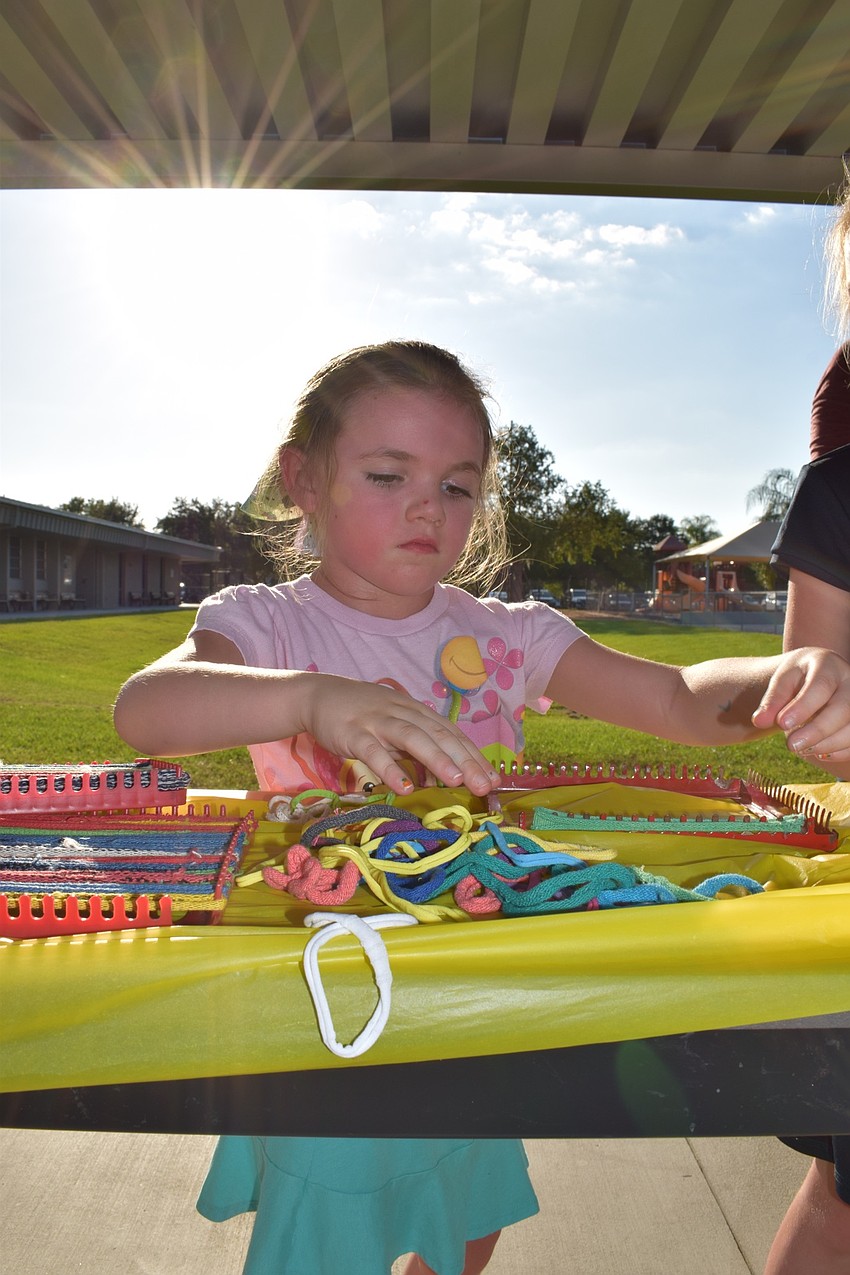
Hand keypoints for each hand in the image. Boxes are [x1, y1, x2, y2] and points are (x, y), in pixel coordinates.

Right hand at [293, 673, 500, 796]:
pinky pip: (373, 752)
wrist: (319, 695)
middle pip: (438, 735)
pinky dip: (389, 769)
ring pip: (412, 738)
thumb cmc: (363, 715)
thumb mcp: (394, 730)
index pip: (451, 734)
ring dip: (436, 759)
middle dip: (465, 760)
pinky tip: (403, 787)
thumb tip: (444, 779)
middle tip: (485, 785)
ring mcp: (377, 721)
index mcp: (416, 712)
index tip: (494, 778)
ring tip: (457, 780)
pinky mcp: (352, 733)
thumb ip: (418, 752)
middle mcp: (402, 713)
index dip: (474, 755)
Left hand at [752, 648, 849, 770]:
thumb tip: (759, 722)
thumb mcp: (782, 681)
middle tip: (791, 745)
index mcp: (828, 665)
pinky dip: (838, 752)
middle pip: (844, 708)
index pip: (821, 686)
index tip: (782, 724)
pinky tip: (817, 753)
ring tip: (801, 749)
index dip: (803, 707)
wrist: (815, 674)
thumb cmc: (797, 677)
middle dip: (818, 731)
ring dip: (828, 744)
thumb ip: (771, 700)